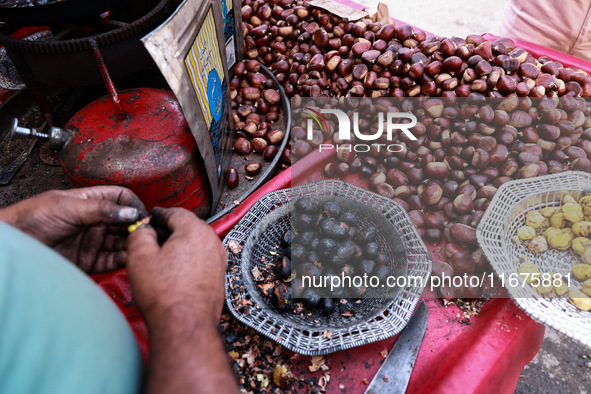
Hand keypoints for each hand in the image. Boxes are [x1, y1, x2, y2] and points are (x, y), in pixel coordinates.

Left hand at [0, 186, 145, 273]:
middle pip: (125, 222)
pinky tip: (127, 258)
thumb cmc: (31, 218)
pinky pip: (112, 260)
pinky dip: (122, 260)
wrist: (14, 245)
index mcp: (90, 201)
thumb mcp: (69, 207)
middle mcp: (94, 221)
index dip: (133, 205)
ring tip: (139, 247)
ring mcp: (92, 241)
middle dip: (137, 227)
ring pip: (121, 242)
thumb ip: (101, 210)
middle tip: (146, 234)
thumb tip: (131, 212)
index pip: (121, 198)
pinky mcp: (88, 261)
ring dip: (131, 245)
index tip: (141, 216)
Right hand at [126, 207, 226, 327]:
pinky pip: (201, 259)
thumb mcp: (140, 257)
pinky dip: (187, 260)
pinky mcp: (218, 276)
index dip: (158, 214)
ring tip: (159, 257)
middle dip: (168, 230)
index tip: (151, 217)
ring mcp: (218, 260)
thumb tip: (144, 229)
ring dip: (178, 246)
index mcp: (195, 231)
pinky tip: (173, 272)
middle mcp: (212, 242)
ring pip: (195, 244)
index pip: (175, 212)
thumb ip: (140, 234)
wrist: (185, 325)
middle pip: (188, 227)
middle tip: (151, 237)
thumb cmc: (165, 294)